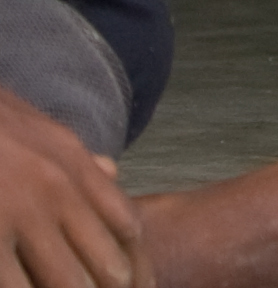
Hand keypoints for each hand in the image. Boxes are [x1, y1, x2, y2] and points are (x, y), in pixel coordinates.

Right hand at [0, 89, 141, 287]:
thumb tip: (113, 171)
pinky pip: (16, 285)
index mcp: (74, 166)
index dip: (136, 266)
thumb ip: (76, 157)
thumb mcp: (40, 130)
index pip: (126, 225)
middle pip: (106, 264)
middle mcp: (58, 191)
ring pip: (65, 282)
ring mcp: (22, 214)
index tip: (137, 287)